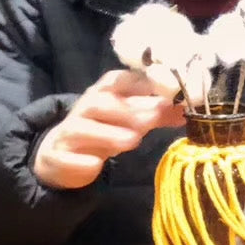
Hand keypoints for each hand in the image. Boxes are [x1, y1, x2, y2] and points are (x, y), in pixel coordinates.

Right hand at [34, 69, 183, 189]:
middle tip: (152, 118)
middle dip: (126, 110)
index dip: (138, 83)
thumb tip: (187, 111)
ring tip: (132, 140)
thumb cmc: (106, 129)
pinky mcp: (57, 157)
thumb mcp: (131, 118)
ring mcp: (68, 132)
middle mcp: (84, 108)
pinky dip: (82, 161)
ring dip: (107, 133)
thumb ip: (158, 113)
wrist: (63, 153)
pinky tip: (96, 164)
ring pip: (83, 128)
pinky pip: (67, 158)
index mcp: (103, 93)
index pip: (116, 79)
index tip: (161, 90)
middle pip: (100, 103)